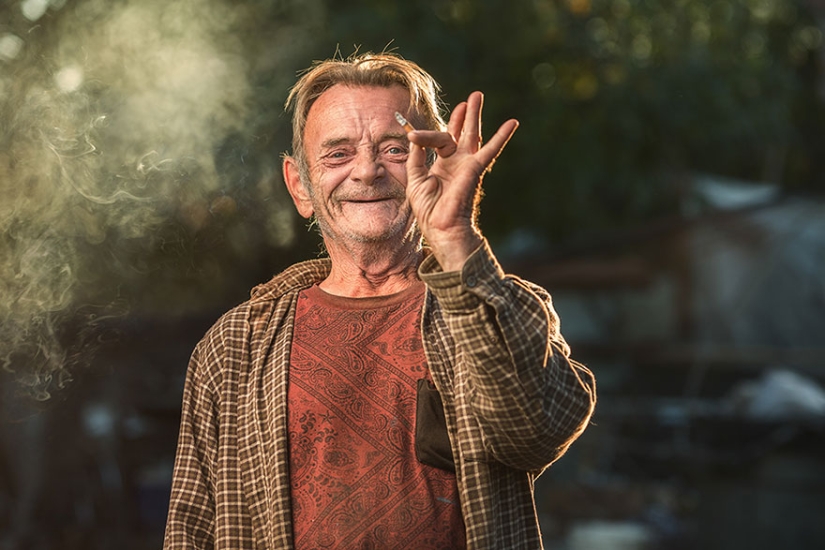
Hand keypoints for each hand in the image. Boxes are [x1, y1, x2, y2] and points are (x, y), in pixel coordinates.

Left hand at [405, 91, 517, 271]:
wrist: (441, 227)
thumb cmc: (428, 210)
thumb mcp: (415, 179)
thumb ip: (416, 157)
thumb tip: (415, 138)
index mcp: (443, 165)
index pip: (438, 140)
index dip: (425, 135)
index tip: (413, 135)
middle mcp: (457, 162)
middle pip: (460, 133)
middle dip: (464, 116)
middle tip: (471, 99)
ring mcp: (467, 164)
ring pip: (472, 134)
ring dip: (475, 115)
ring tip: (477, 95)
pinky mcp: (475, 168)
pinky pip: (490, 149)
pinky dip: (502, 136)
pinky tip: (512, 122)